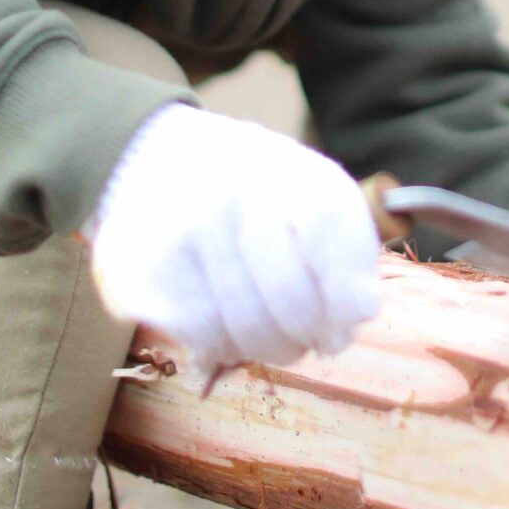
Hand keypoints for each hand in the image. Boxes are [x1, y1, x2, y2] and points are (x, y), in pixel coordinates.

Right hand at [88, 103, 382, 377]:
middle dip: (311, 332)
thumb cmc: (253, 190)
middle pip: (291, 298)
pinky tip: (231, 324)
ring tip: (274, 333)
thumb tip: (357, 313)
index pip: (329, 227)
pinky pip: (208, 338)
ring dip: (273, 346)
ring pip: (250, 330)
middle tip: (313, 336)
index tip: (354, 314)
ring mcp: (187, 234)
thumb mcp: (309, 189)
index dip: (347, 287)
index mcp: (288, 169)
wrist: (157, 162)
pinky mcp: (151, 273)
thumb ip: (343, 245)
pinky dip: (229, 346)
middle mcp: (235, 194)